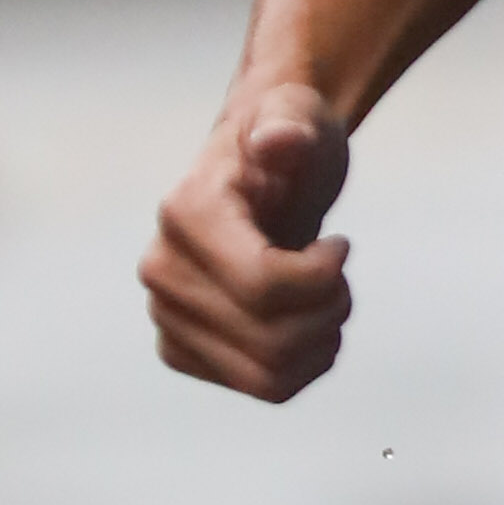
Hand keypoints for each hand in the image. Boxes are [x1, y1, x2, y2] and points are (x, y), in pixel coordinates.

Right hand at [141, 81, 353, 397]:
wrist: (263, 176)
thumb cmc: (288, 142)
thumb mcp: (298, 116)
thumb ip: (290, 125)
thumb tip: (277, 141)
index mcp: (185, 214)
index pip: (264, 285)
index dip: (324, 276)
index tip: (341, 245)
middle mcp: (162, 271)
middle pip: (271, 338)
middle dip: (329, 310)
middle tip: (341, 275)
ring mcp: (166, 316)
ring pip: (269, 375)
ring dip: (321, 342)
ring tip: (330, 299)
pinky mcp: (183, 350)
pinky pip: (263, 388)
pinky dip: (305, 366)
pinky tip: (313, 325)